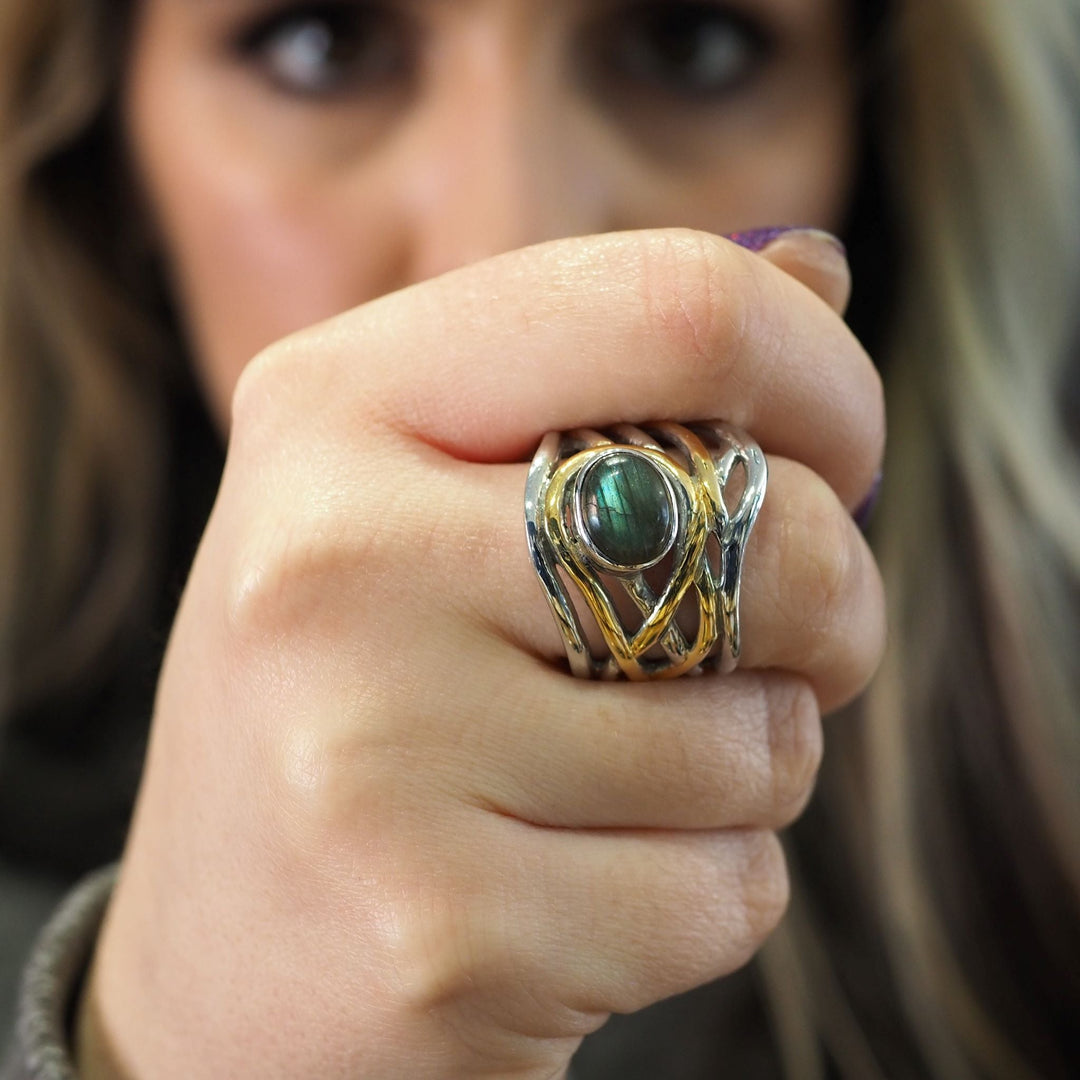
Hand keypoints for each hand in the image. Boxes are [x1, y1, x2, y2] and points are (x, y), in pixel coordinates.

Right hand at [77, 228, 884, 1078]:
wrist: (234, 951)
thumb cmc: (361, 685)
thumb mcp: (426, 486)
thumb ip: (614, 368)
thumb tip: (815, 267)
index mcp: (332, 402)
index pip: (676, 305)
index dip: (821, 377)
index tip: (837, 455)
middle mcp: (330, 561)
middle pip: (763, 532)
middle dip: (837, 597)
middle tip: (784, 635)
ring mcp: (371, 758)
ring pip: (762, 741)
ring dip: (759, 757)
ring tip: (627, 775)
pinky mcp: (444, 938)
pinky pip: (728, 893)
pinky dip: (714, 886)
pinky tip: (589, 879)